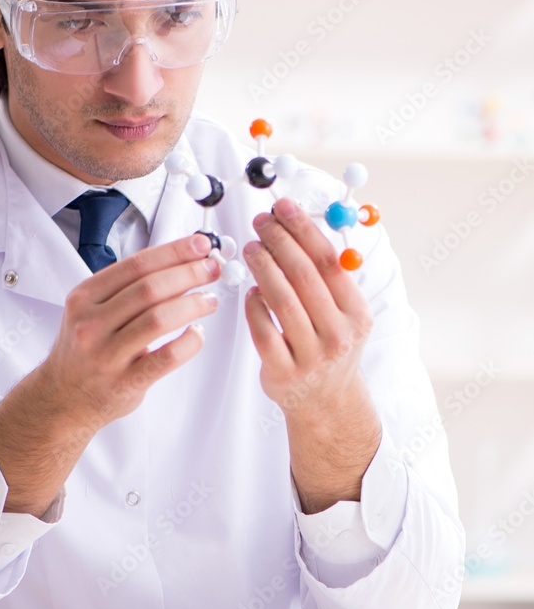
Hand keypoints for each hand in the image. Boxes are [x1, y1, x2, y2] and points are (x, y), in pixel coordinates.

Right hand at [41, 231, 220, 424]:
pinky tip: (197, 333)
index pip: (135, 265)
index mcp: (85, 298)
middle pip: (150, 288)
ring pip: (159, 319)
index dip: (173, 252)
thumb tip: (177, 263)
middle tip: (211, 269)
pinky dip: (189, 342)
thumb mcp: (90, 310)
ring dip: (192, 305)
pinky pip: (166, 358)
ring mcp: (107, 355)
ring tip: (210, 301)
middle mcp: (92, 324)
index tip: (199, 245)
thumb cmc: (84, 350)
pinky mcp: (125, 382)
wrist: (63, 396)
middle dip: (188, 273)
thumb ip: (126, 289)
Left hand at [242, 197, 381, 512]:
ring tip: (251, 247)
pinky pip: (262, 329)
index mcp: (357, 314)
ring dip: (262, 267)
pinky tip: (250, 290)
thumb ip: (329, 276)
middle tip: (260, 222)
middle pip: (304, 276)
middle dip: (279, 242)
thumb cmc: (329, 344)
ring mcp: (311, 356)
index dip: (304, 229)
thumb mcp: (343, 313)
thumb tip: (299, 222)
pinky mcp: (283, 372)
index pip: (330, 261)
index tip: (284, 207)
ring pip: (281, 300)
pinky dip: (253, 305)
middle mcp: (339, 335)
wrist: (325, 401)